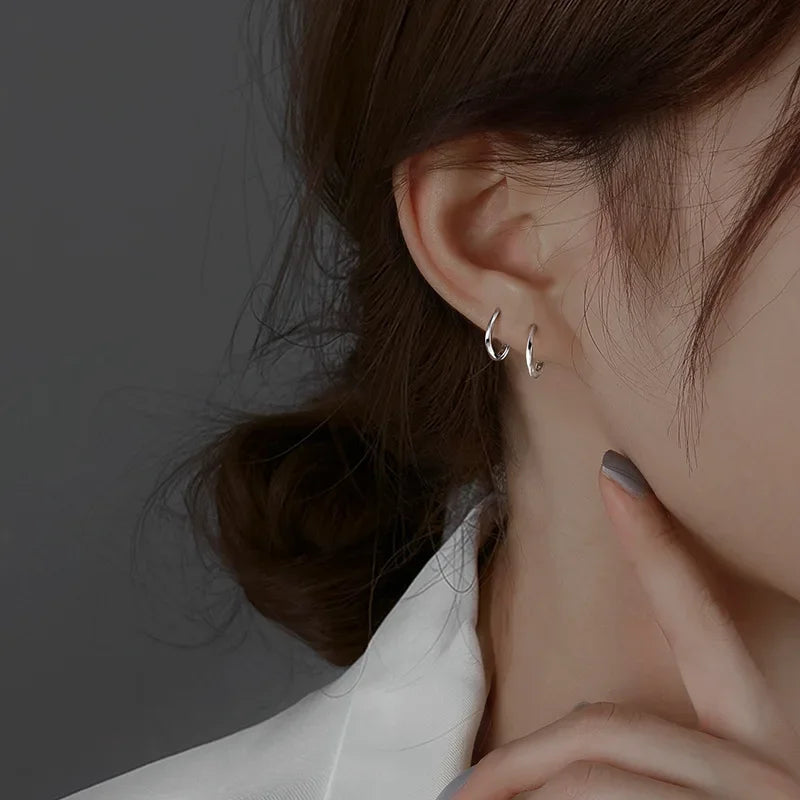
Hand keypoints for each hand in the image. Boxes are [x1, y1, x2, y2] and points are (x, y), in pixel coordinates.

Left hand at [451, 453, 799, 798]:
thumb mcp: (686, 795)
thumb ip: (640, 749)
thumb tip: (561, 728)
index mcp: (762, 739)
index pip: (697, 625)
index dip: (654, 546)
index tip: (613, 472)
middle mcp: (770, 768)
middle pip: (602, 726)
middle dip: (518, 763)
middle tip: (460, 792)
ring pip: (584, 777)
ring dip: (517, 792)